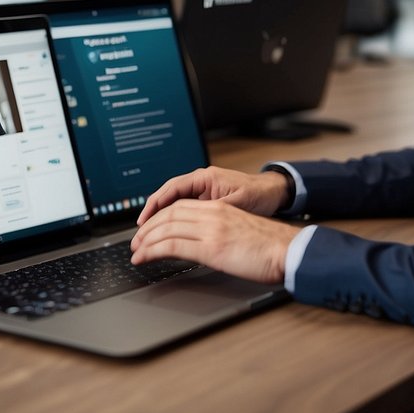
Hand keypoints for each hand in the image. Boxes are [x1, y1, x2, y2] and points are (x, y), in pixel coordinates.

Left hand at [130, 199, 298, 283]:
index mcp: (219, 208)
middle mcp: (212, 214)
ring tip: (135, 252)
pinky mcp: (211, 247)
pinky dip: (152, 250)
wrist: (289, 251)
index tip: (148, 229)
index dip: (159, 216)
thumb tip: (203, 245)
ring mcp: (211, 229)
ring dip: (145, 240)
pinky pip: (172, 245)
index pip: (179, 206)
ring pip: (166, 228)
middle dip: (147, 228)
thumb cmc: (270, 246)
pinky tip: (143, 258)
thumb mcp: (239, 231)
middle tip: (135, 241)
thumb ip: (219, 232)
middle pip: (168, 214)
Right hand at [136, 166, 290, 225]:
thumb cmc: (259, 194)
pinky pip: (185, 208)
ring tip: (149, 235)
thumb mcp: (238, 203)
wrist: (273, 192)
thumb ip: (216, 210)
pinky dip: (174, 219)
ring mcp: (204, 191)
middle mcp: (201, 182)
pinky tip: (168, 232)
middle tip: (140, 232)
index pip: (171, 189)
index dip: (155, 205)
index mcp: (205, 178)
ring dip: (161, 217)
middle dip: (152, 213)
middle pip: (168, 196)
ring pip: (175, 203)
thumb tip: (197, 219)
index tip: (144, 221)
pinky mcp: (208, 200)